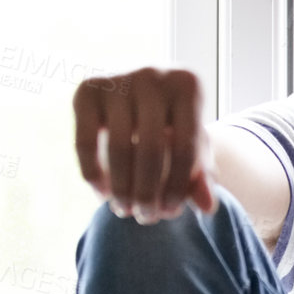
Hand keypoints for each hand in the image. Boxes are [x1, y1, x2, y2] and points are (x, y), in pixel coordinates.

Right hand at [73, 66, 216, 222]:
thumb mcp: (195, 148)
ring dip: (121, 189)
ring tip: (125, 211)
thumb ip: (202, 177)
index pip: (185, 148)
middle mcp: (153, 75)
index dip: (177, 188)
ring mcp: (117, 79)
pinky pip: (85, 142)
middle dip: (147, 193)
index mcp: (187, 85)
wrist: (142, 95)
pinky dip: (93, 173)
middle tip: (145, 218)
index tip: (169, 213)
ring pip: (118, 148)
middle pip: (151, 150)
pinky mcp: (86, 90)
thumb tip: (208, 207)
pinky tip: (103, 194)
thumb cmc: (176, 127)